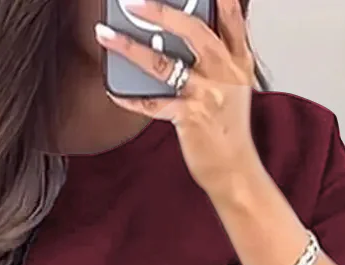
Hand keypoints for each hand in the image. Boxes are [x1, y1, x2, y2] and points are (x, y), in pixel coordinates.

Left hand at [94, 0, 260, 196]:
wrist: (235, 169)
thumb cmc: (229, 128)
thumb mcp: (235, 85)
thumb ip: (220, 55)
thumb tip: (189, 30)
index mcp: (238, 59)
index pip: (231, 14)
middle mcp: (224, 72)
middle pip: (193, 31)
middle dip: (161, 12)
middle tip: (134, 3)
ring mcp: (206, 94)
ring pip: (163, 64)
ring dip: (130, 48)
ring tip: (106, 35)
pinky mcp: (189, 118)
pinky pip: (152, 103)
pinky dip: (129, 98)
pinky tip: (112, 89)